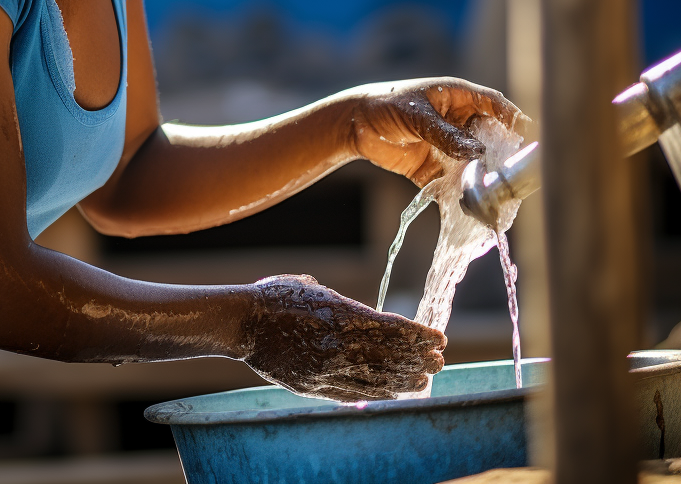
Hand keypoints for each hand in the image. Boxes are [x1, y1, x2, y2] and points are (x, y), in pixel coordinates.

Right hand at [242, 274, 444, 400]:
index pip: (393, 329)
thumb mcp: (313, 288)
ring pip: (377, 380)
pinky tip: (391, 394)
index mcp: (340, 315)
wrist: (241, 323)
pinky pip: (353, 394)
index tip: (438, 337)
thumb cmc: (275, 296)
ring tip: (423, 381)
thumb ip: (340, 303)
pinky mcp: (314, 386)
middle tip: (439, 361)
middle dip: (419, 359)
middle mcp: (338, 345)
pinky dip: (377, 394)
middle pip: (391, 357)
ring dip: (404, 381)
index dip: (418, 335)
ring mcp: (326, 369)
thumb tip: (359, 314)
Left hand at [349, 78, 523, 186]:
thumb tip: (478, 153)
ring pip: (476, 167)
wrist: (353, 124)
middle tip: (513, 178)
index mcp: (459, 99)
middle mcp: (460, 124)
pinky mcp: (434, 170)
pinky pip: (453, 185)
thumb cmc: (386, 105)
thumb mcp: (417, 115)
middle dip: (503, 160)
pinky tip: (471, 211)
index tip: (528, 141)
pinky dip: (462, 197)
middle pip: (492, 141)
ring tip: (496, 200)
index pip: (497, 107)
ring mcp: (449, 148)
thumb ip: (445, 134)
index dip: (515, 122)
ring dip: (484, 182)